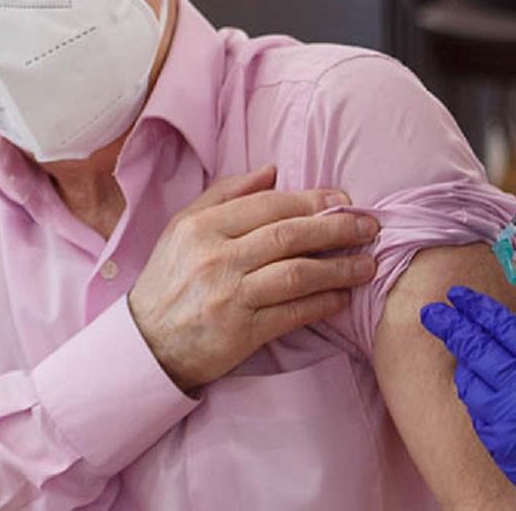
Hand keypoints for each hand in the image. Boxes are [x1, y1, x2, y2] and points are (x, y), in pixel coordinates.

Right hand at [129, 165, 379, 390]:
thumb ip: (226, 195)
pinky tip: (342, 297)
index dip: (312, 200)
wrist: (145, 344)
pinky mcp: (240, 333)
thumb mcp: (183, 227)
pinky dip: (323, 304)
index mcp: (202, 227)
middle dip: (337, 229)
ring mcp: (229, 297)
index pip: (269, 205)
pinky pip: (292, 314)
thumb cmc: (169, 280)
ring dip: (340, 268)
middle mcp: (215, 258)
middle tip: (369, 228)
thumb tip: (272, 171)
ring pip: (297, 275)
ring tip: (367, 265)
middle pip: (290, 236)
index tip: (344, 200)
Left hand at [421, 286, 515, 510]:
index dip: (476, 307)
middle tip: (430, 312)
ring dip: (462, 363)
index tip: (457, 296)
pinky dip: (474, 395)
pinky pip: (476, 410)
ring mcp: (505, 416)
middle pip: (475, 346)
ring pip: (468, 379)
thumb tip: (513, 349)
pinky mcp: (497, 442)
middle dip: (449, 325)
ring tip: (460, 353)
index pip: (502, 326)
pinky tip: (475, 388)